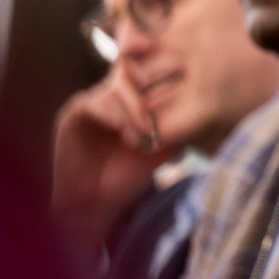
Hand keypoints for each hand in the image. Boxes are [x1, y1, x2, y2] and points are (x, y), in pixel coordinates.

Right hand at [51, 64, 179, 258]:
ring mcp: (93, 101)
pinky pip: (94, 103)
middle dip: (149, 98)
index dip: (163, 81)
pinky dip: (112, 115)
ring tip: (142, 138)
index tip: (177, 88)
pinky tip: (122, 130)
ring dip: (133, 112)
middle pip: (134, 76)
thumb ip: (178, 128)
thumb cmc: (129, 176)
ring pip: (117, 90)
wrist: (95, 202)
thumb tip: (204, 114)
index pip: (149, 75)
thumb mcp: (162, 149)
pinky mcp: (74, 114)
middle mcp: (113, 95)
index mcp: (133, 99)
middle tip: (155, 127)